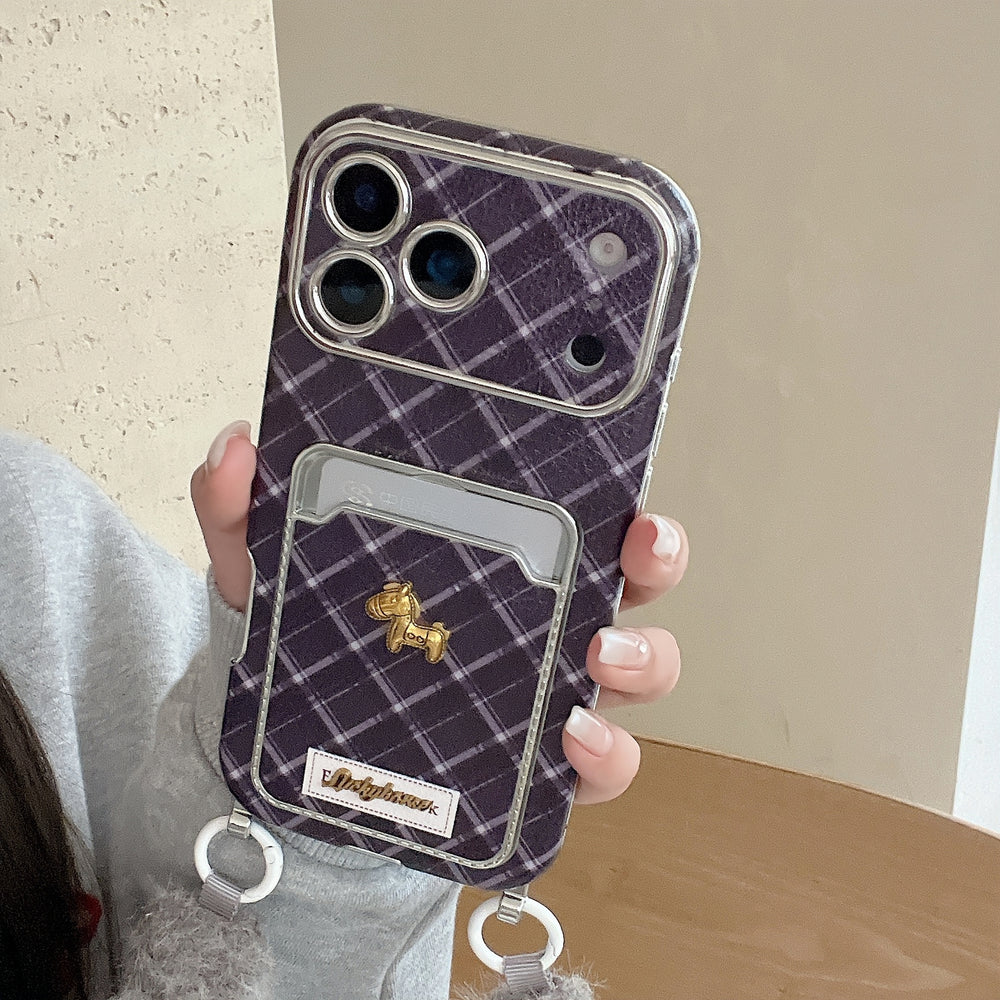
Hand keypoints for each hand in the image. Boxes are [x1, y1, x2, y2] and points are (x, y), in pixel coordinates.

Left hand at [191, 422, 686, 807]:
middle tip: (640, 551)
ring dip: (642, 659)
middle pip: (633, 585)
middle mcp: (541, 618)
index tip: (631, 496)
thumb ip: (246, 512)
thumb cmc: (311, 642)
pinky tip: (571, 744)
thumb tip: (235, 448)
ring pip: (637, 671)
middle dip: (657, 563)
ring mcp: (545, 691)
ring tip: (599, 657)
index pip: (581, 517)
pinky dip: (603, 755)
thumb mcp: (271, 570)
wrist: (295, 755)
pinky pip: (598, 764)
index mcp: (499, 558)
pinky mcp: (535, 765)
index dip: (622, 503)